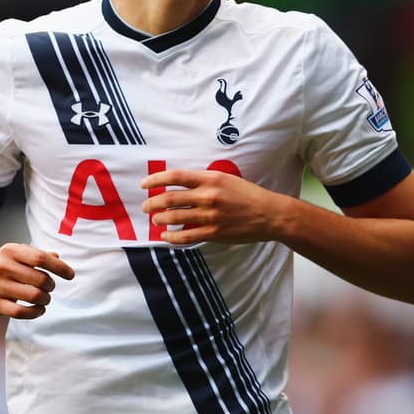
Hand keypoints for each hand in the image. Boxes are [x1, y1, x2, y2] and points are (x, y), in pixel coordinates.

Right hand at [0, 243, 74, 318]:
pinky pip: (22, 312)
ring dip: (45, 299)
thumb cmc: (2, 267)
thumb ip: (37, 255)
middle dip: (51, 286)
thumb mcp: (16, 255)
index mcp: (9, 251)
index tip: (70, 275)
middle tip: (50, 288)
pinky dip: (36, 312)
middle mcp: (1, 266)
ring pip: (33, 296)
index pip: (40, 258)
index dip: (59, 267)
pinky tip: (39, 309)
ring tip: (45, 299)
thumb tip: (58, 257)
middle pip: (40, 279)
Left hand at [140, 169, 284, 245]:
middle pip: (170, 198)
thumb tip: (181, 186)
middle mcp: (208, 196)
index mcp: (211, 179)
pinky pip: (185, 235)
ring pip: (174, 217)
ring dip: (160, 219)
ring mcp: (210, 215)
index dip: (156, 179)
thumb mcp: (226, 180)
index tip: (144, 184)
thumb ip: (204, 181)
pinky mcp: (214, 232)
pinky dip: (172, 237)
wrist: (269, 214)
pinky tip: (166, 236)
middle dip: (152, 203)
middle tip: (145, 206)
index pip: (176, 176)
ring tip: (155, 220)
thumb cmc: (248, 195)